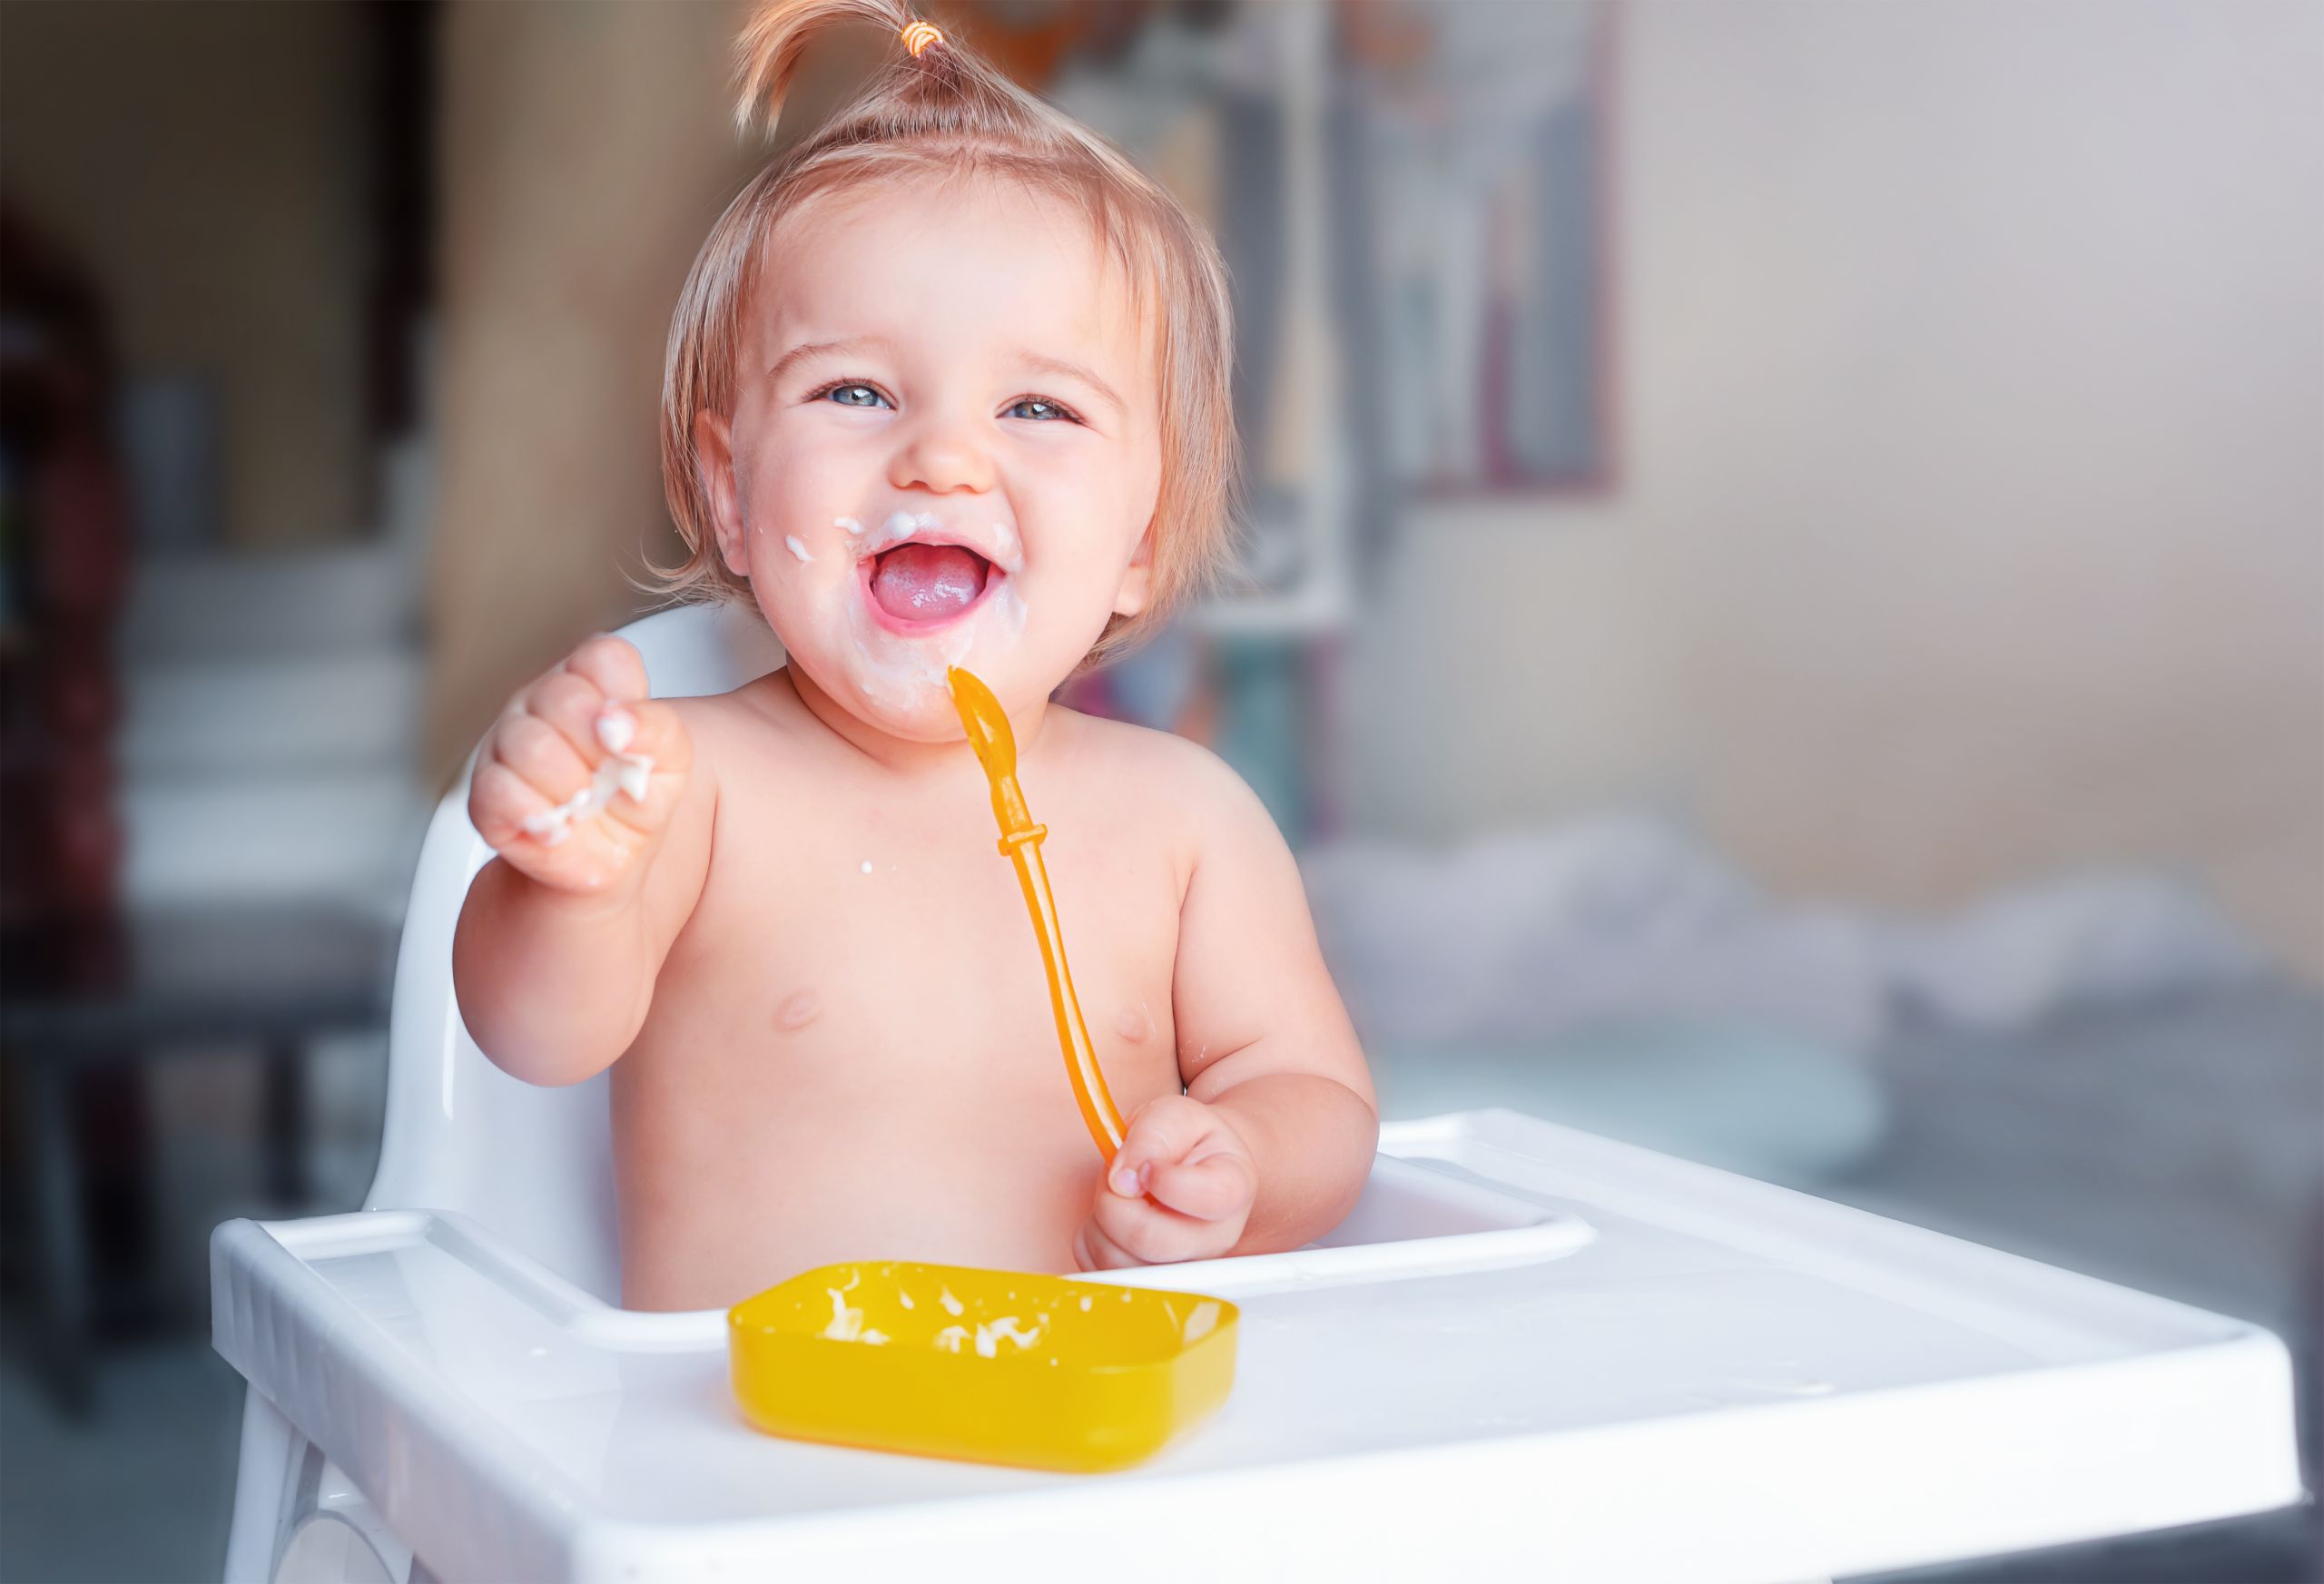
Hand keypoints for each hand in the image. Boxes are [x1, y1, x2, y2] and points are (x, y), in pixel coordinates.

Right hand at [467, 635, 691, 897]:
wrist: (609, 856)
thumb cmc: (636, 795)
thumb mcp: (672, 761)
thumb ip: (657, 729)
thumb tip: (616, 722)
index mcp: (592, 683)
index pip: (603, 657)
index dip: (623, 698)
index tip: (629, 739)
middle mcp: (543, 702)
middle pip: (563, 697)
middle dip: (598, 750)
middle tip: (610, 779)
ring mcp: (507, 742)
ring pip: (528, 742)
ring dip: (571, 785)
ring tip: (586, 804)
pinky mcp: (485, 792)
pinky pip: (500, 790)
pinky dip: (540, 814)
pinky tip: (560, 825)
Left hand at [1071, 1095, 1256, 1269]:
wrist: (1193, 1166)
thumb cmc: (1188, 1140)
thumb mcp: (1177, 1114)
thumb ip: (1153, 1135)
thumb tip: (1123, 1180)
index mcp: (1234, 1190)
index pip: (1205, 1198)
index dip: (1162, 1179)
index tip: (1147, 1166)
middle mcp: (1216, 1240)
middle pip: (1151, 1241)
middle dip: (1115, 1201)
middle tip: (1120, 1177)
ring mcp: (1184, 1267)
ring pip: (1118, 1261)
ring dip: (1100, 1219)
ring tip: (1119, 1194)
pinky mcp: (1150, 1282)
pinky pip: (1098, 1268)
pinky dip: (1091, 1237)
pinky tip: (1113, 1216)